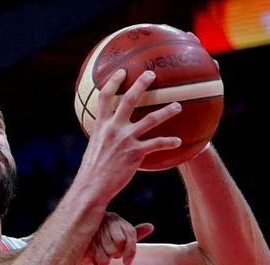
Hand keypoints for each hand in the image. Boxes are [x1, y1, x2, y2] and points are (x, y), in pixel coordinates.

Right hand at [75, 68, 183, 202]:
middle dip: (140, 85)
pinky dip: (168, 142)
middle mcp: (112, 129)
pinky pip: (156, 144)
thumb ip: (103, 137)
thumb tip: (108, 134)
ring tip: (178, 106)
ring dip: (166, 111)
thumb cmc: (92, 171)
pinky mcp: (135, 154)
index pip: (104, 98)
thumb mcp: (94, 149)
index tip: (121, 71)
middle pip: (128, 100)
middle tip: (151, 75)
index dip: (112, 82)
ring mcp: (124, 140)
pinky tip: (178, 141)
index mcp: (100, 127)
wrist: (92, 188)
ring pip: (149, 120)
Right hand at [85, 211, 153, 264]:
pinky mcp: (82, 240)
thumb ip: (133, 234)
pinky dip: (98, 264)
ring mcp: (92, 228)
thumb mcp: (117, 238)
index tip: (127, 263)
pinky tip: (91, 261)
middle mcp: (103, 220)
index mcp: (114, 218)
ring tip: (98, 259)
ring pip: (110, 251)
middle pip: (120, 243)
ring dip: (105, 260)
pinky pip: (98, 256)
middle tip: (106, 255)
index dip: (130, 251)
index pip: (129, 234)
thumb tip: (151, 226)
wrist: (70, 248)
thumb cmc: (97, 244)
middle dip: (115, 254)